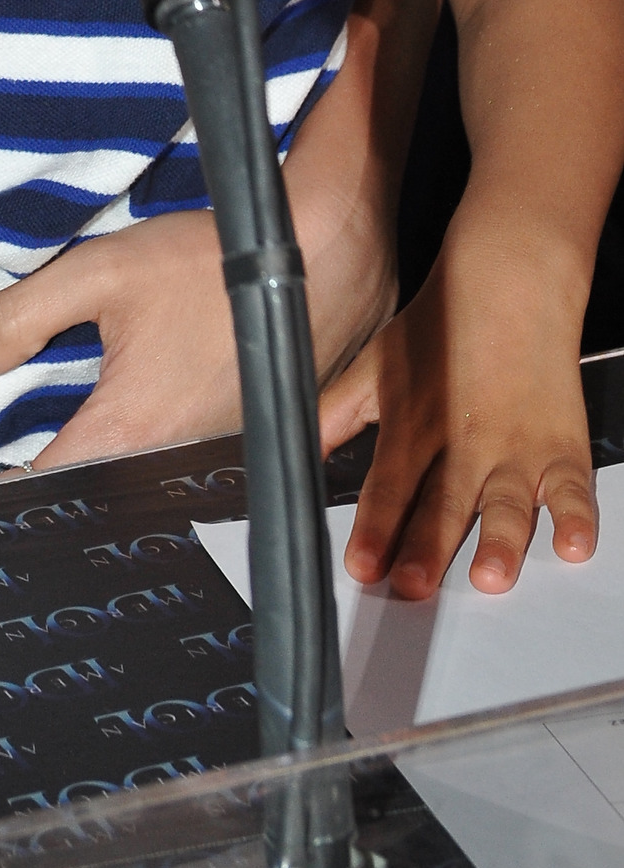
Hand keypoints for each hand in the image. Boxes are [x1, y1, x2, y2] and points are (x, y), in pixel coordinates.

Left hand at [0, 174, 401, 472]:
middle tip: (15, 464)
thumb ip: (19, 318)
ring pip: (138, 484)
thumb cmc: (214, 264)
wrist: (322, 258)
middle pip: (93, 495)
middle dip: (52, 484)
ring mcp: (215, 462)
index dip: (2, 491)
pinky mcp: (245, 448)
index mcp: (129, 431)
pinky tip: (140, 420)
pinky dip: (149, 454)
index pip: (44, 486)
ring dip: (104, 469)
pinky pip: (179, 469)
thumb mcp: (101, 273)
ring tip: (67, 448)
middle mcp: (173, 464)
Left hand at [322, 222, 597, 598]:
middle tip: (414, 585)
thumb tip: (289, 447)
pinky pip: (572, 486)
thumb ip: (334, 414)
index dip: (374, 527)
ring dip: (502, 541)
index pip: (388, 485)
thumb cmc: (437, 325)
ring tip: (491, 577)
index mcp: (414, 425)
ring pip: (508, 502)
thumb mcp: (374, 366)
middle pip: (445, 502)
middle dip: (428, 547)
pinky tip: (573, 546)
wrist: (507, 281)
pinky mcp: (560, 445)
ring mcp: (515, 446)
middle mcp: (464, 441)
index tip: (363, 566)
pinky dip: (578, 516)